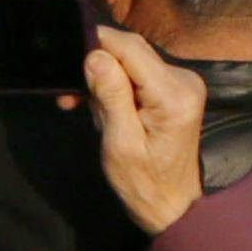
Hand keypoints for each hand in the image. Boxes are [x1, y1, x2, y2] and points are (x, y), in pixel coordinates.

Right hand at [85, 26, 209, 235]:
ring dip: (105, 80)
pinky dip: (116, 86)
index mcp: (174, 94)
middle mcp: (184, 81)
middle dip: (98, 66)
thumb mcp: (120, 143)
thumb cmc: (144, 184)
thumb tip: (95, 56)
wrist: (172, 205)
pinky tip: (100, 107)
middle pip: (132, 51)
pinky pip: (138, 74)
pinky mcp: (174, 89)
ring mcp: (182, 83)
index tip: (67, 56)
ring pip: (131, 61)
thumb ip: (110, 96)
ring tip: (86, 108)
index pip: (131, 48)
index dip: (97, 45)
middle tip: (71, 93)